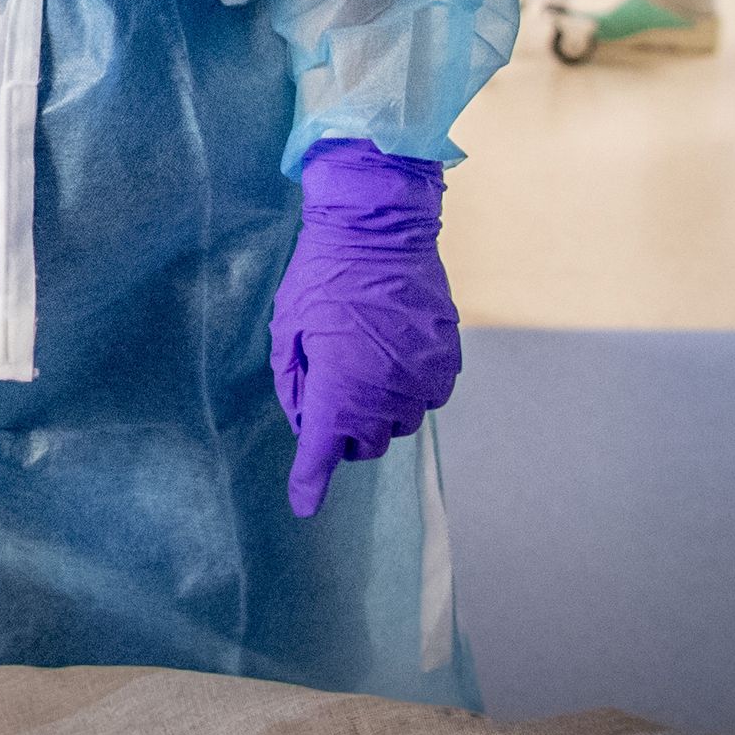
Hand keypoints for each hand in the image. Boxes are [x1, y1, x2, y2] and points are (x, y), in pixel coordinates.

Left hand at [269, 140, 458, 518]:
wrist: (380, 229)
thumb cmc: (322, 275)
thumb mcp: (288, 328)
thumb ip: (294, 384)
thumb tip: (307, 421)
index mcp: (339, 389)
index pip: (323, 452)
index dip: (310, 482)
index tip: (304, 505)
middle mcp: (385, 395)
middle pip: (364, 443)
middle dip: (343, 429)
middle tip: (329, 384)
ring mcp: (422, 382)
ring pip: (397, 422)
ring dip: (376, 409)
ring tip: (361, 360)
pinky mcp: (447, 364)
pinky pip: (424, 397)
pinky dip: (405, 387)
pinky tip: (391, 351)